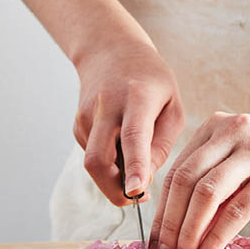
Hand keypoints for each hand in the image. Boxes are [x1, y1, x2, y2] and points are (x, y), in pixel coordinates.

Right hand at [73, 39, 185, 205]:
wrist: (111, 50)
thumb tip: (143, 181)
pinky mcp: (77, 125)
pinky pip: (93, 155)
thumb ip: (162, 145)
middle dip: (114, 190)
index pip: (133, 136)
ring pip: (94, 163)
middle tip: (136, 198)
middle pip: (98, 160)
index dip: (134, 166)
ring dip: (114, 174)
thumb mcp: (172, 106)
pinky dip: (109, 160)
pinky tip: (121, 141)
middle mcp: (106, 107)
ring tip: (135, 155)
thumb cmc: (152, 80)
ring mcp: (86, 117)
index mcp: (137, 98)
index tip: (136, 191)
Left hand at [147, 111, 249, 248]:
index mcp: (219, 126)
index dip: (162, 210)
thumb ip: (215, 183)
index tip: (155, 242)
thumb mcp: (245, 165)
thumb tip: (176, 230)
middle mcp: (235, 129)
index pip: (178, 170)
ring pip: (207, 194)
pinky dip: (217, 237)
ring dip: (189, 233)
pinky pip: (237, 209)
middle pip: (186, 180)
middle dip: (170, 224)